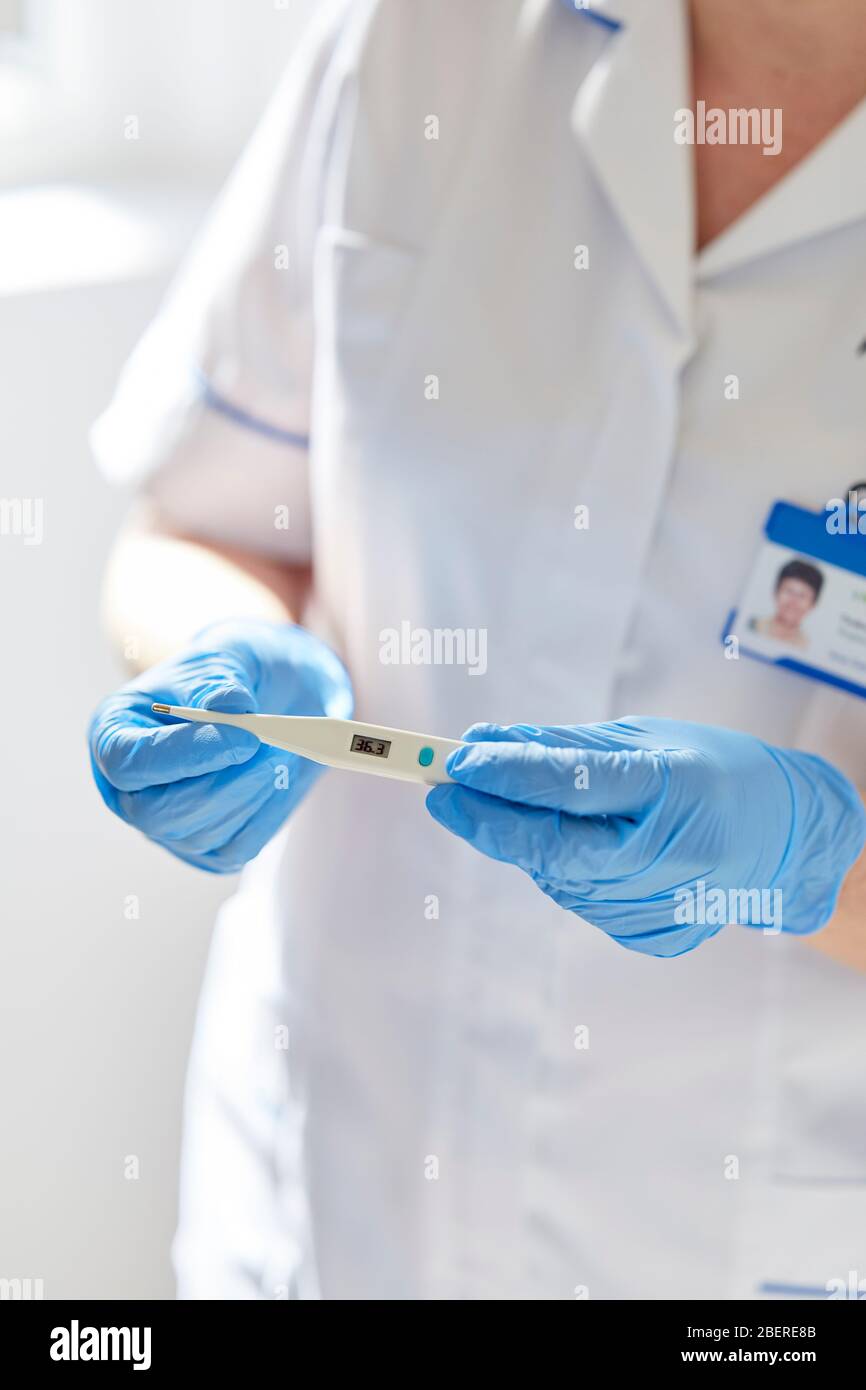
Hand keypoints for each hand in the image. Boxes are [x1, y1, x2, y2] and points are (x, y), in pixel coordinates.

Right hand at [89, 619, 352, 872]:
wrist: (268, 697)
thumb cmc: (231, 674)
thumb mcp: (222, 658)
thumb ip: (218, 683)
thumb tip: (231, 710)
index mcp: (115, 734)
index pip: (127, 763)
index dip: (182, 756)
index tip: (242, 738)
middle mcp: (130, 790)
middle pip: (159, 814)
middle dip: (221, 784)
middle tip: (267, 744)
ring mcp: (167, 826)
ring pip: (204, 833)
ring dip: (252, 792)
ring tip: (281, 747)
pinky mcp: (209, 849)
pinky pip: (237, 846)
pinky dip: (268, 811)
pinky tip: (280, 774)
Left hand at [426, 717, 865, 956]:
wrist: (788, 839)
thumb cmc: (713, 771)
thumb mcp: (645, 738)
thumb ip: (561, 746)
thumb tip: (481, 745)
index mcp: (679, 788)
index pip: (578, 785)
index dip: (511, 776)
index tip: (459, 760)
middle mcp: (674, 855)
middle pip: (557, 847)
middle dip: (490, 821)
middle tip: (443, 794)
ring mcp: (666, 905)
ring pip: (560, 878)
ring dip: (527, 844)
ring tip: (528, 809)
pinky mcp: (658, 936)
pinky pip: (584, 900)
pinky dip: (563, 871)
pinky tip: (582, 846)